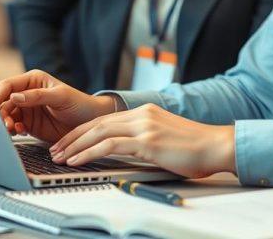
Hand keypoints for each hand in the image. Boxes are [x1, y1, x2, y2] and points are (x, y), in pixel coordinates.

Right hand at [0, 70, 116, 142]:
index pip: (8, 85)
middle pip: (1, 99)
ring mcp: (25, 109)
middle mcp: (25, 93)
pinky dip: (11, 129)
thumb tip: (15, 97)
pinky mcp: (27, 124)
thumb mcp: (61, 96)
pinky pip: (12, 126)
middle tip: (2, 120)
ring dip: (4, 121)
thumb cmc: (79, 104)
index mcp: (32, 80)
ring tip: (11, 128)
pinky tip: (20, 132)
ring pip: (4, 113)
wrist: (89, 123)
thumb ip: (37, 96)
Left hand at [48, 104, 235, 178]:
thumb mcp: (163, 138)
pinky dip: (89, 153)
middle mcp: (141, 114)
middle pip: (96, 123)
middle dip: (72, 138)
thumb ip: (143, 139)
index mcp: (144, 111)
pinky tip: (78, 161)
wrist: (217, 146)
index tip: (67, 142)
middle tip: (55, 149)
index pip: (104, 119)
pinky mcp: (147, 141)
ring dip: (75, 146)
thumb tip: (123, 151)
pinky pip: (109, 146)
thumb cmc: (195, 148)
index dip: (82, 131)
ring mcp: (144, 126)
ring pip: (98, 133)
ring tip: (60, 157)